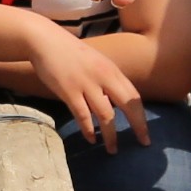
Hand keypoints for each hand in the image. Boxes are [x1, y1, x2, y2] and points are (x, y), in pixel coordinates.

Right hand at [24, 20, 142, 149]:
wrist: (45, 40)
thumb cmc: (70, 53)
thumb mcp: (96, 62)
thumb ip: (107, 81)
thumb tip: (116, 103)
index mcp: (112, 70)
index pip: (134, 96)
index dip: (142, 117)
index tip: (146, 134)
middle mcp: (103, 77)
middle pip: (127, 105)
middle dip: (137, 126)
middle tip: (143, 144)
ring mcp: (86, 84)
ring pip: (105, 115)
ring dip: (111, 135)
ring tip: (112, 150)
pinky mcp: (68, 91)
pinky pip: (82, 115)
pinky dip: (88, 130)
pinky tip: (91, 139)